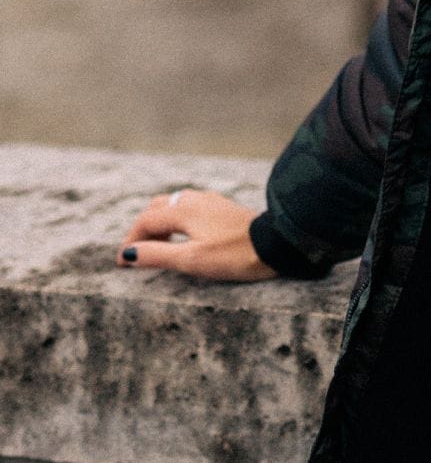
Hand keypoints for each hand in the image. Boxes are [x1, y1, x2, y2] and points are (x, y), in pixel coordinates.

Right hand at [116, 190, 274, 280]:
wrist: (277, 243)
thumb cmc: (235, 254)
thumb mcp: (192, 260)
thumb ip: (158, 256)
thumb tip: (129, 255)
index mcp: (184, 209)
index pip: (146, 221)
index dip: (131, 241)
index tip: (122, 262)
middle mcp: (195, 200)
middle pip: (158, 209)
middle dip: (143, 229)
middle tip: (136, 254)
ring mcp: (211, 202)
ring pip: (174, 206)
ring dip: (160, 225)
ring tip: (156, 248)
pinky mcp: (223, 209)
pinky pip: (190, 209)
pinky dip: (176, 222)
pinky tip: (183, 237)